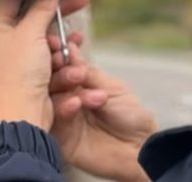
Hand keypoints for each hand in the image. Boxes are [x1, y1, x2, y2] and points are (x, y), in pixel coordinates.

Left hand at [0, 0, 87, 130]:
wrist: (23, 115)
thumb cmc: (15, 77)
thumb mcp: (31, 33)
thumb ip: (41, 9)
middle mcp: (3, 41)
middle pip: (33, 16)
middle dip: (56, 11)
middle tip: (76, 1)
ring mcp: (18, 58)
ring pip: (45, 38)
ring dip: (61, 41)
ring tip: (70, 44)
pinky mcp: (32, 72)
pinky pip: (50, 56)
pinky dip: (61, 57)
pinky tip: (69, 60)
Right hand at [48, 44, 157, 181]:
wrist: (141, 147)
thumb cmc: (130, 115)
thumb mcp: (110, 87)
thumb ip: (87, 72)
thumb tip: (70, 49)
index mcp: (78, 85)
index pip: (61, 67)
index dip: (58, 55)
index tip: (58, 44)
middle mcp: (67, 99)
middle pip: (51, 81)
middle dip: (60, 70)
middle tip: (70, 68)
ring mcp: (64, 118)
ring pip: (50, 99)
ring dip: (65, 88)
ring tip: (82, 85)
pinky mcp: (62, 139)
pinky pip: (55, 121)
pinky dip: (64, 109)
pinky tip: (75, 103)